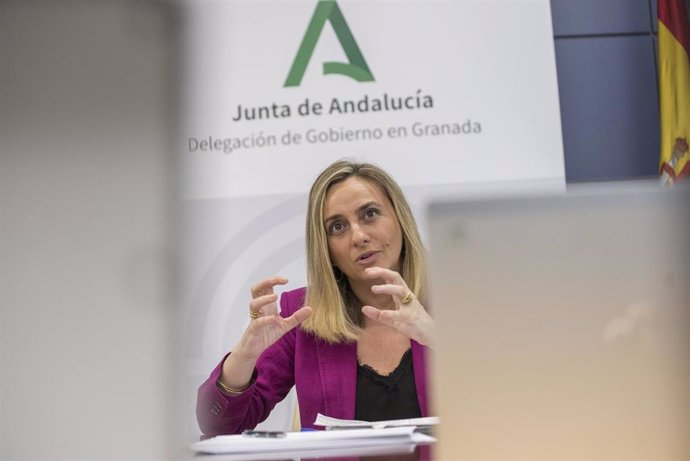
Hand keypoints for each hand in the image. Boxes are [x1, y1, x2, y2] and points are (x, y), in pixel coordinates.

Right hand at [221, 276, 310, 390]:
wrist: (254, 350)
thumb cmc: (267, 334)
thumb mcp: (285, 325)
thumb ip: (296, 317)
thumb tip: (311, 308)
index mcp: (267, 305)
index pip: (266, 287)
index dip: (274, 280)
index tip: (286, 280)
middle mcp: (260, 309)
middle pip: (256, 289)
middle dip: (266, 282)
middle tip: (279, 280)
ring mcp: (255, 319)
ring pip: (253, 303)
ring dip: (264, 299)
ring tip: (275, 297)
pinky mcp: (253, 331)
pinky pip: (256, 322)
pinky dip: (264, 319)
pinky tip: (273, 318)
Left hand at [361, 267, 434, 346]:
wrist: (431, 336)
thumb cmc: (413, 324)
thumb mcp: (393, 320)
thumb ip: (379, 315)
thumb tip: (363, 308)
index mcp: (403, 295)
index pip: (392, 277)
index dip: (380, 272)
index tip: (367, 271)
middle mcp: (407, 296)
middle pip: (396, 278)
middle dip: (383, 272)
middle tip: (368, 272)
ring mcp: (411, 306)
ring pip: (401, 291)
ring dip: (387, 288)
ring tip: (373, 289)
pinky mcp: (413, 318)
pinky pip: (402, 314)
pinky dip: (391, 314)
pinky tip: (382, 313)